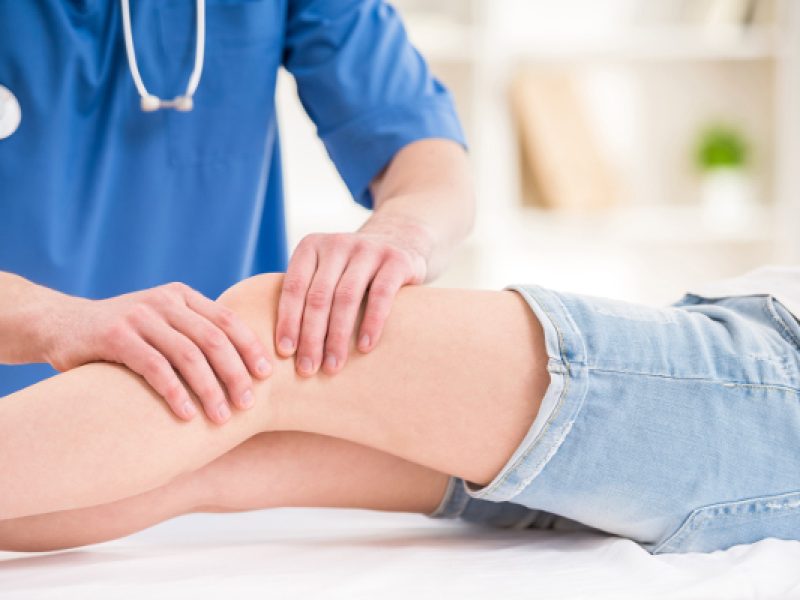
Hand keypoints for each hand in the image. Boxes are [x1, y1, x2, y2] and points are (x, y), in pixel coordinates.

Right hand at [44, 282, 271, 423]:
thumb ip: (192, 334)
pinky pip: (155, 367)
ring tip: (220, 417)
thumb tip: (242, 368)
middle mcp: (165, 300)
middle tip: (248, 404)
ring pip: (188, 355)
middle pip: (214, 339)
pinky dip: (175, 393)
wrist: (61, 325)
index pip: (227, 320)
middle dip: (236, 374)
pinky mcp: (115, 335)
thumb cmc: (122, 335)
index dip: (250, 348)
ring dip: (209, 389)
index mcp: (182, 296)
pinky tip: (186, 415)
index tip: (267, 376)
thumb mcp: (161, 325)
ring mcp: (139, 315)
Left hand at [276, 231, 426, 375]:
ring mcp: (368, 249)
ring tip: (333, 366)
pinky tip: (365, 347)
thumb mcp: (327, 271)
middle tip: (308, 368)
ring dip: (337, 336)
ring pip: (346, 297)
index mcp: (311, 246)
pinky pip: (381, 295)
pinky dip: (371, 323)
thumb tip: (285, 347)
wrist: (401, 239)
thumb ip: (307, 294)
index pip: (294, 286)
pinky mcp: (396, 260)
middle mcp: (337, 244)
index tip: (286, 352)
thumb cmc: (353, 270)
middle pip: (318, 296)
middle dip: (311, 336)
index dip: (288, 320)